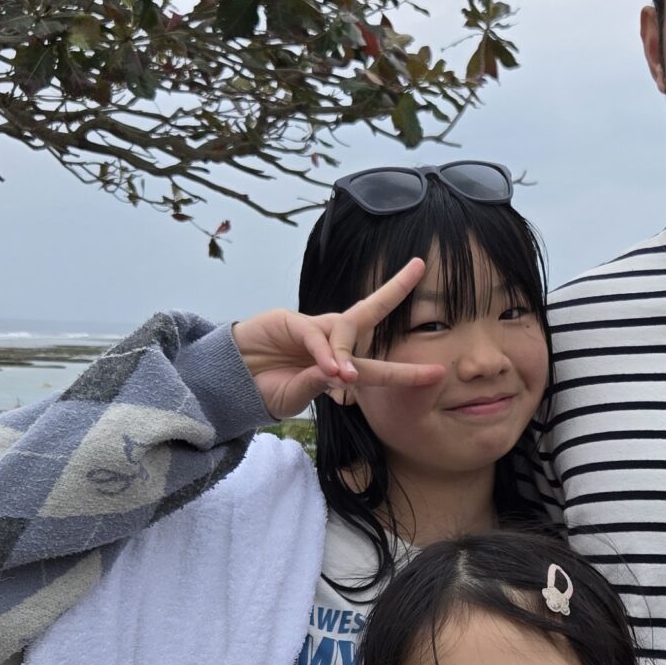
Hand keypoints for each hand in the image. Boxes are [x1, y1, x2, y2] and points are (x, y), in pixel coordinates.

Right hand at [233, 257, 444, 418]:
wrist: (227, 384)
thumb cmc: (263, 390)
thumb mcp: (296, 397)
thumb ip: (318, 385)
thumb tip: (341, 374)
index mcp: (336, 366)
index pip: (377, 366)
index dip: (407, 371)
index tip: (438, 373)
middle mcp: (329, 341)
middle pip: (368, 311)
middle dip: (394, 289)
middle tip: (418, 267)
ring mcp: (310, 328)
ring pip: (342, 330)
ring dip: (346, 353)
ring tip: (342, 376)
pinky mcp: (288, 320)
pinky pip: (315, 335)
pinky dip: (324, 352)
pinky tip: (328, 369)